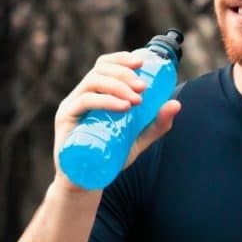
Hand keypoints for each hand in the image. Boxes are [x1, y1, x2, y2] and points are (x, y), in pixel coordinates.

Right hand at [52, 51, 181, 191]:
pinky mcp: (65, 119)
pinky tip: (123, 106)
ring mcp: (71, 106)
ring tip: (136, 100)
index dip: (121, 58)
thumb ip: (156, 124)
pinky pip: (84, 101)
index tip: (140, 62)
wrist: (87, 182)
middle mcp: (81, 95)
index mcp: (95, 93)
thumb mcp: (138, 139)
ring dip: (117, 86)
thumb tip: (176, 104)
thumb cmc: (110, 157)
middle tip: (143, 88)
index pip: (104, 65)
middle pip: (100, 70)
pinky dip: (105, 100)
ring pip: (92, 82)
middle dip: (124, 74)